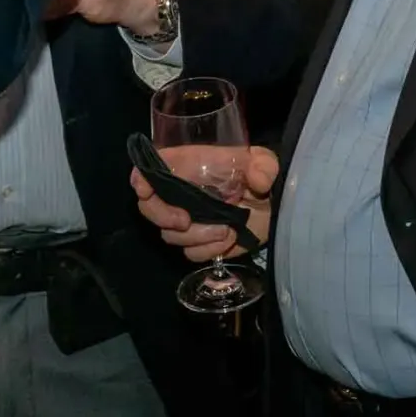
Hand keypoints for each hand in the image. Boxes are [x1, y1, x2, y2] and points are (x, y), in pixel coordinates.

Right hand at [132, 145, 279, 260]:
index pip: (150, 169)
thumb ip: (263, 166)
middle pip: (149, 207)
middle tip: (185, 221)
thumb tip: (258, 180)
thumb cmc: (262, 177)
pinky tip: (230, 239)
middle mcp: (181, 194)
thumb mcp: (265, 163)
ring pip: (171, 235)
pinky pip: (191, 253)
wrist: (274, 208)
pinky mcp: (200, 243)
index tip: (145, 191)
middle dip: (163, 217)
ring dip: (198, 236)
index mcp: (188, 167)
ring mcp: (189, 220)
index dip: (141, 179)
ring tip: (226, 229)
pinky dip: (210, 250)